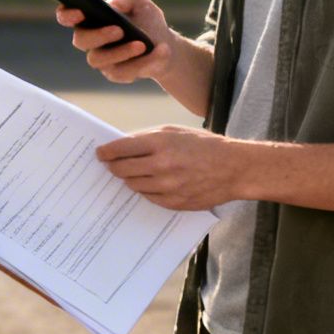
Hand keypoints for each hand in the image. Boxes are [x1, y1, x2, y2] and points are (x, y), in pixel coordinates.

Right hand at [56, 0, 176, 85]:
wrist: (164, 43)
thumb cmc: (145, 18)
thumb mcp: (139, 1)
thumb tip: (112, 5)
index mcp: (89, 18)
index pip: (66, 16)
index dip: (67, 14)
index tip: (79, 11)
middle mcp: (90, 40)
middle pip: (80, 41)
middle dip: (98, 35)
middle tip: (119, 30)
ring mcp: (101, 59)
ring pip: (99, 60)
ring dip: (121, 52)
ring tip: (142, 44)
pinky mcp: (116, 74)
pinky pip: (124, 73)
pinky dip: (144, 62)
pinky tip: (160, 52)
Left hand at [96, 125, 242, 210]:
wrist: (233, 168)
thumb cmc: (203, 145)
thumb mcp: (174, 131)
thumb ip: (147, 137)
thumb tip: (121, 145)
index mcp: (160, 143)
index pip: (120, 149)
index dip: (106, 152)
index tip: (100, 154)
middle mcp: (161, 165)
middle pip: (122, 170)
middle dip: (113, 167)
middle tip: (111, 165)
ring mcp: (167, 186)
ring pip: (133, 185)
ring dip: (130, 179)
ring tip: (133, 173)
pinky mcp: (174, 202)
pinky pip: (148, 197)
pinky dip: (146, 190)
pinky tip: (150, 183)